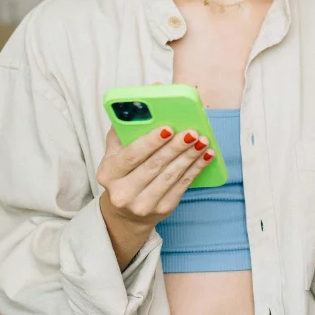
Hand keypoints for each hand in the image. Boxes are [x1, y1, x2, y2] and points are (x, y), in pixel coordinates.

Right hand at [97, 124, 213, 266]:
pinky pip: (182, 186)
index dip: (150, 142)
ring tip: (203, 141)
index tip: (168, 128)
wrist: (127, 211)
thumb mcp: (116, 153)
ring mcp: (143, 205)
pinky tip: (206, 156)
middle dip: (175, 148)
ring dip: (189, 156)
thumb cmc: (124, 172)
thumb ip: (125, 130)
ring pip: (170, 176)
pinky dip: (196, 169)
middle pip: (153, 166)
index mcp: (108, 173)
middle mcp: (122, 193)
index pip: (130, 156)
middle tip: (192, 132)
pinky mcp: (162, 209)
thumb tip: (145, 102)